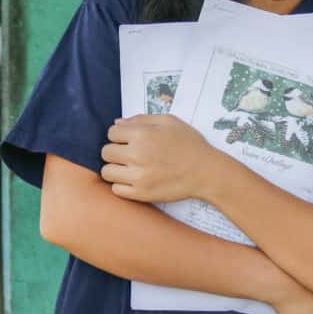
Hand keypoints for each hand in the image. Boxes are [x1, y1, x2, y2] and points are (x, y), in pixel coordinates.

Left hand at [101, 115, 222, 202]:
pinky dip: (122, 185)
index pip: (111, 133)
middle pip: (106, 152)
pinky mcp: (141, 194)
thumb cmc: (189, 144)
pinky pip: (116, 189)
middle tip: (129, 154)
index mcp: (143, 134)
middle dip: (115, 151)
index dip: (120, 135)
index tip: (129, 140)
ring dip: (116, 169)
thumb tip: (117, 123)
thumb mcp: (169, 122)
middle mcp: (137, 154)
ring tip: (130, 168)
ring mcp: (138, 176)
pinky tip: (135, 180)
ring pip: (107, 172)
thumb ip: (141, 119)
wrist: (206, 171)